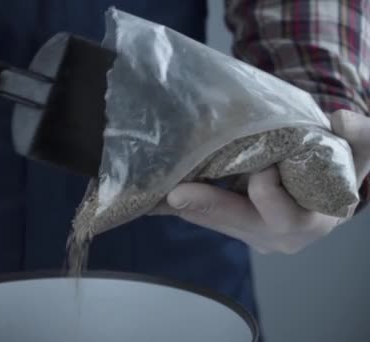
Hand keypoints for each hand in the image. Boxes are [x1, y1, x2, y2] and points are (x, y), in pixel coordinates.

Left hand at [161, 110, 369, 253]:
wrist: (328, 193)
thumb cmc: (342, 169)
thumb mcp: (358, 150)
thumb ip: (358, 135)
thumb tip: (342, 119)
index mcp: (313, 221)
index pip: (283, 213)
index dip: (268, 191)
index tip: (258, 170)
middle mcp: (281, 237)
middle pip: (241, 224)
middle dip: (210, 207)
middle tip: (178, 194)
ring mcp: (256, 236)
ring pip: (220, 225)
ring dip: (192, 207)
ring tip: (163, 192)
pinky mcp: (239, 230)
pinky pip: (211, 221)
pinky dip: (191, 206)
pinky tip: (166, 194)